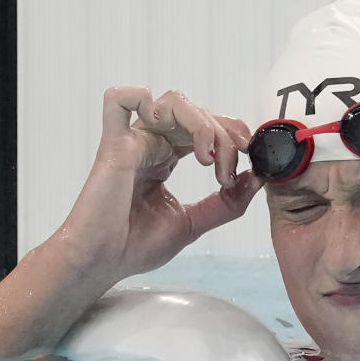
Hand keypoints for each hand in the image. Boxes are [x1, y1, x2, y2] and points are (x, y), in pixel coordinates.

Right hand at [53, 86, 261, 281]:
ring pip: (173, 102)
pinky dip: (141, 97)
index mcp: (167, 158)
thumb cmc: (133, 246)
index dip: (232, 138)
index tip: (246, 167)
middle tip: (227, 175)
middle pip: (198, 113)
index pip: (208, 126)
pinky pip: (119, 100)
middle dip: (224, 137)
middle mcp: (152, 144)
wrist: (101, 263)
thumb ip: (227, 203)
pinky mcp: (113, 145)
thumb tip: (258, 178)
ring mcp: (132, 141)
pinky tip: (164, 127)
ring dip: (201, 124)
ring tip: (206, 160)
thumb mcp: (194, 223)